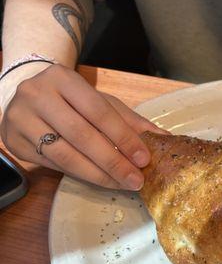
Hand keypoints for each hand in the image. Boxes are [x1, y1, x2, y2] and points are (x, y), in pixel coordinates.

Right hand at [0, 64, 166, 189]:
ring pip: (64, 154)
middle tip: (136, 179)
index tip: (144, 159)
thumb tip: (165, 139)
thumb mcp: (101, 102)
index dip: (123, 137)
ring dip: (97, 174)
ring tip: (121, 184)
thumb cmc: (73, 99)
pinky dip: (80, 174)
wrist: (29, 96)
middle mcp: (37, 95)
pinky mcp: (13, 142)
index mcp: (63, 79)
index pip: (99, 111)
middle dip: (113, 161)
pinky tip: (100, 180)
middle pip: (81, 135)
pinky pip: (52, 164)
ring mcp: (21, 119)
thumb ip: (130, 121)